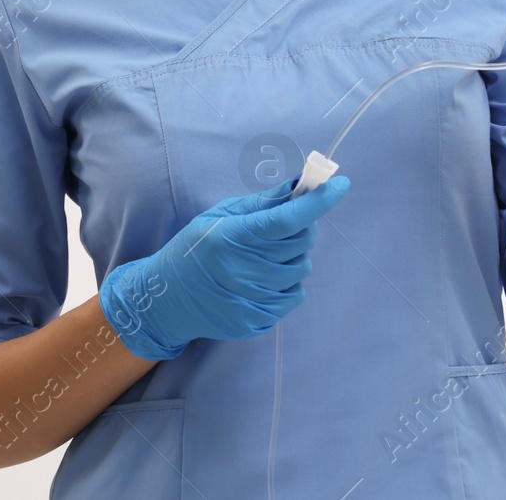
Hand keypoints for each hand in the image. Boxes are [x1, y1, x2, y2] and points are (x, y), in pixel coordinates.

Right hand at [99, 176, 349, 357]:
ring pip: (301, 269)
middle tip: (282, 227)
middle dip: (301, 228)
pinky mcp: (256, 321)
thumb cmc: (194, 250)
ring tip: (266, 257)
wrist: (166, 300)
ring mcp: (250, 299)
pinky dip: (287, 283)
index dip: (319, 201)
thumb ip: (262, 203)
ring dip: (293, 257)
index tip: (340, 185)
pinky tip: (263, 279)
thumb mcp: (220, 217)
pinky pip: (294, 296)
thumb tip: (299, 185)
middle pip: (302, 243)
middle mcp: (243, 270)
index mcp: (233, 238)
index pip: (287, 218)